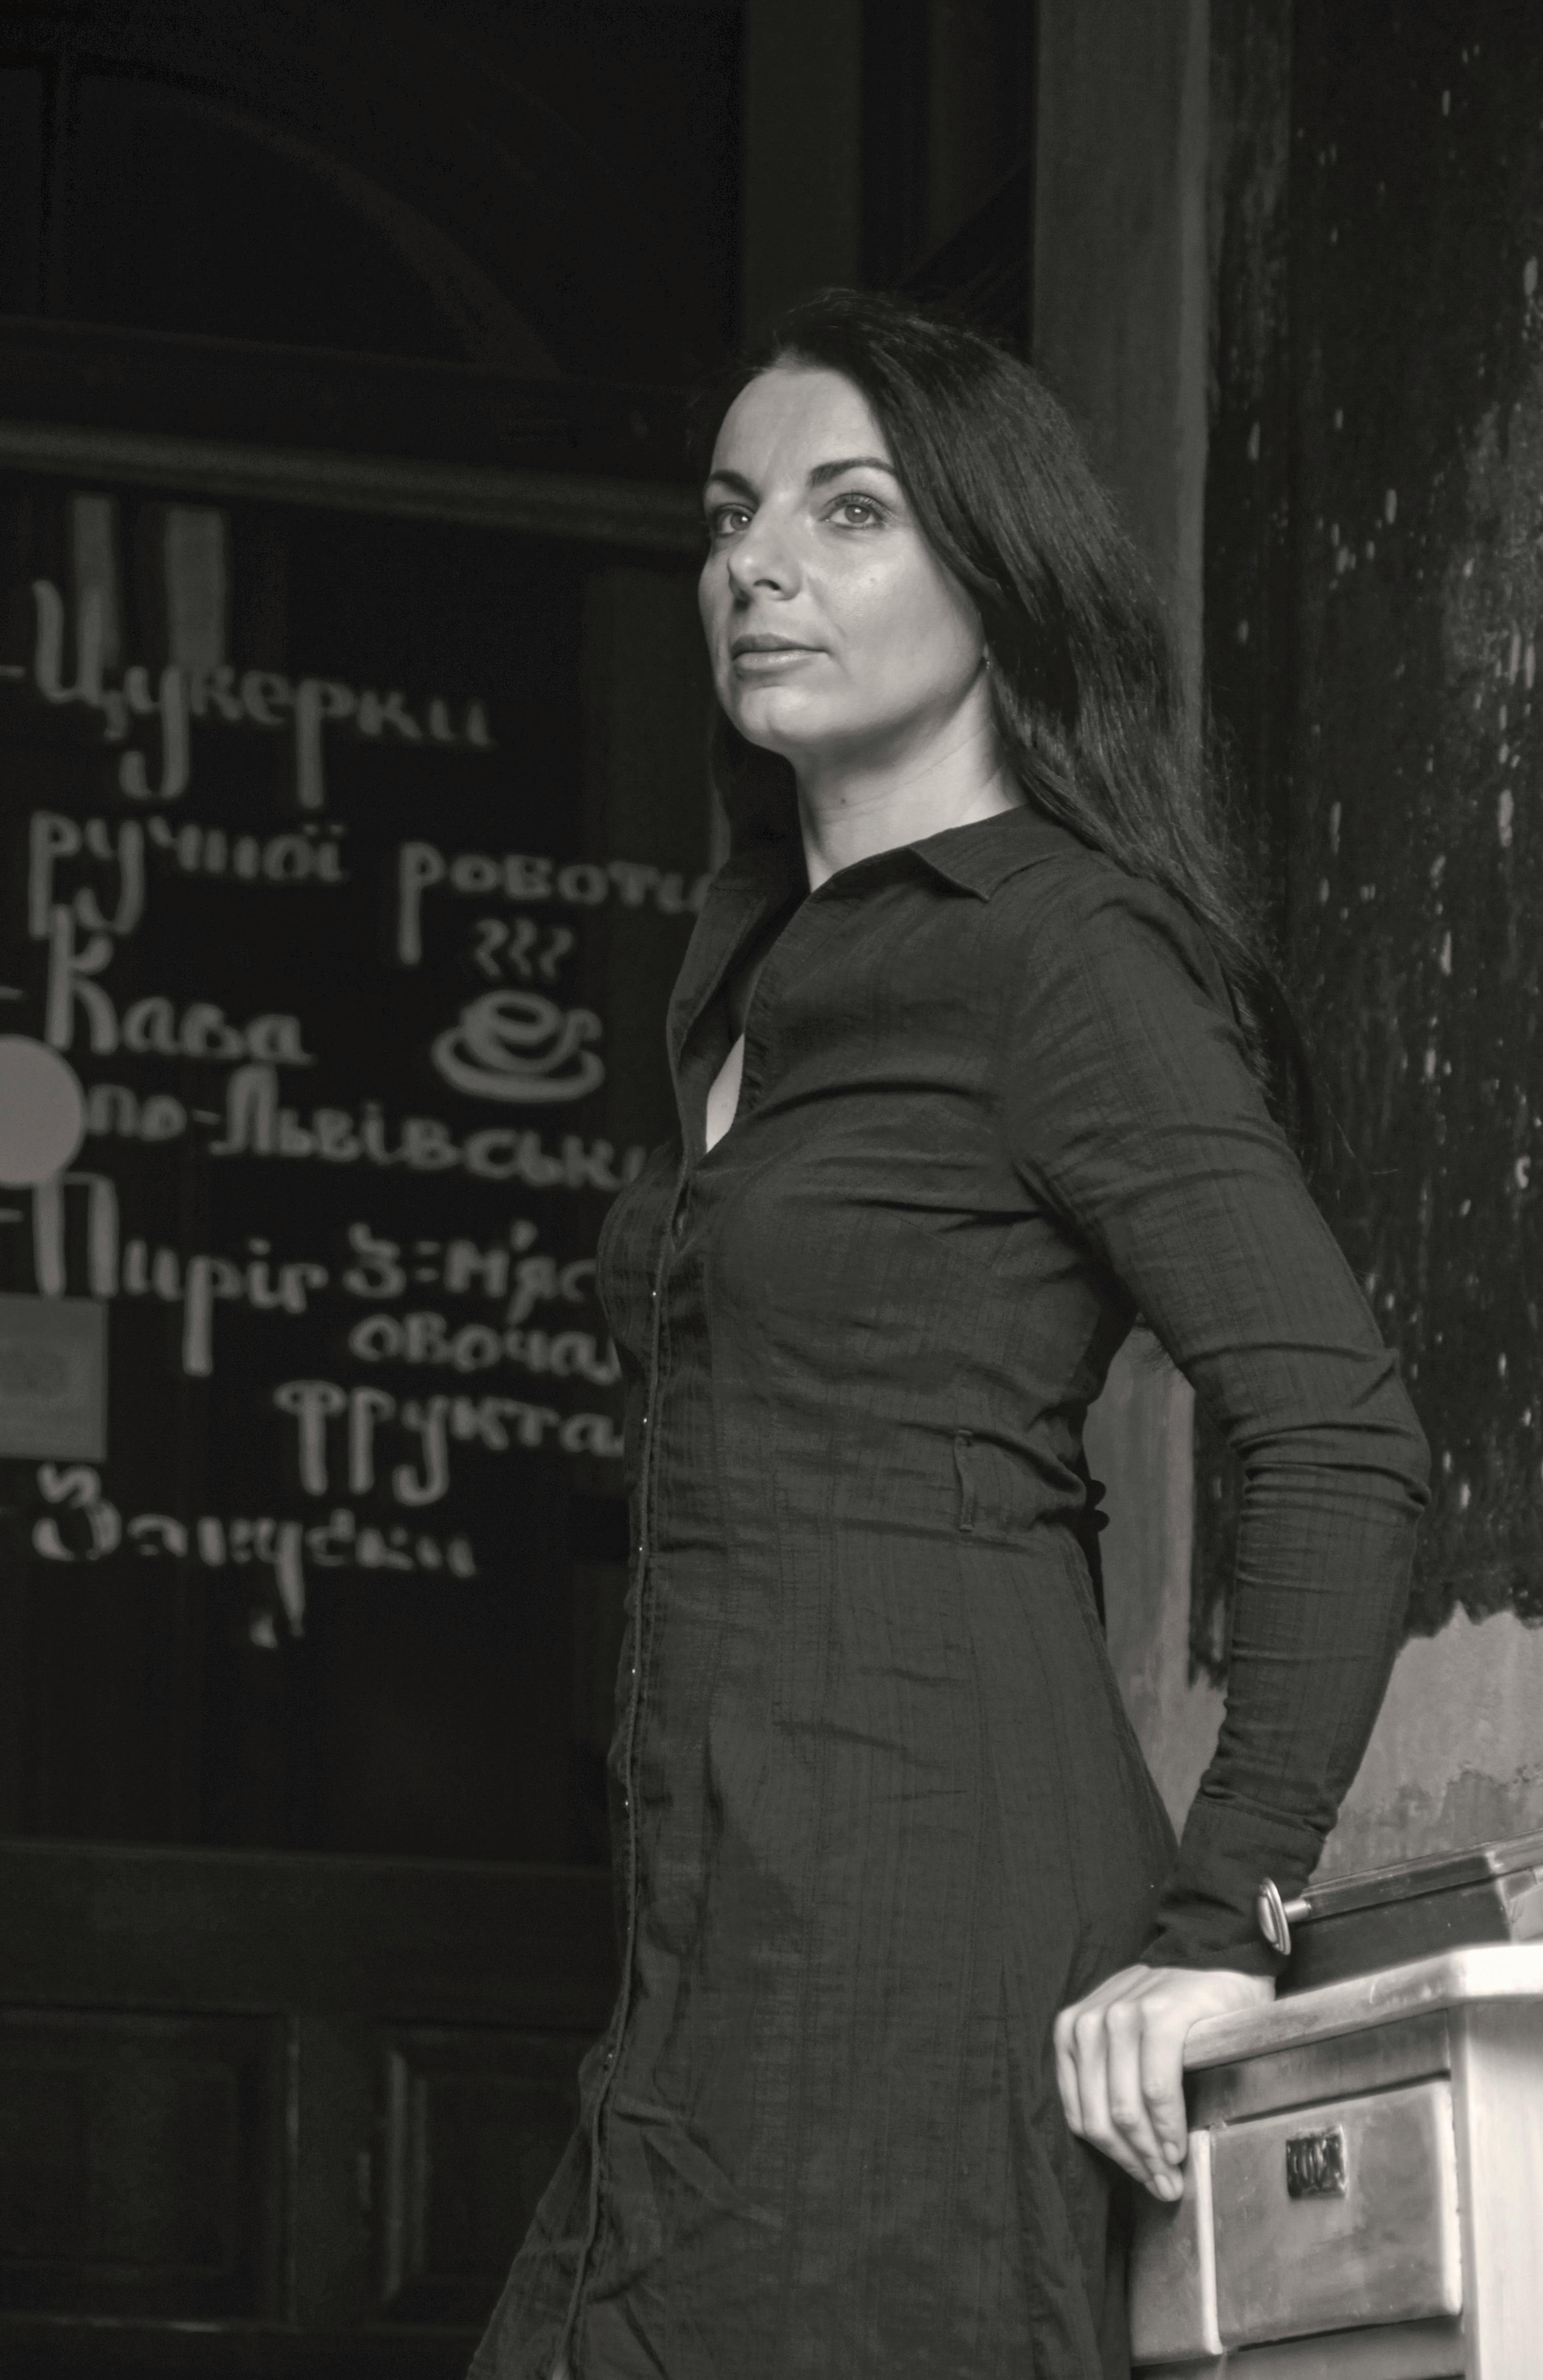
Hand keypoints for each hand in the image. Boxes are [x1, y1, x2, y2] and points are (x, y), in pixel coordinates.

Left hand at [1054, 1962, 1273, 2199]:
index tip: (1141, 2178)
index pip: (1081, 2114)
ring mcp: (1122, 2016)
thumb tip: (1127, 2156)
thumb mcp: (1125, 2042)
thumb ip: (1112, 2083)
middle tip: (1163, 2186)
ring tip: (1173, 2174)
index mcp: (1072, 2033)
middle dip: (1134, 2162)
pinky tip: (1179, 2144)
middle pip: (1101, 2118)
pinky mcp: (1159, 2016)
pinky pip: (1157, 2089)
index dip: (1112, 2157)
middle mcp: (1089, 2023)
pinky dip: (1168, 2125)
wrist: (1214, 1963)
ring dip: (1152, 2153)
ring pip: (1126, 2110)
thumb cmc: (1172, 2013)